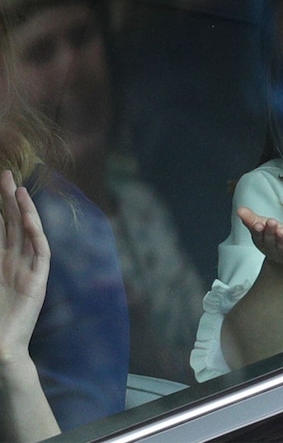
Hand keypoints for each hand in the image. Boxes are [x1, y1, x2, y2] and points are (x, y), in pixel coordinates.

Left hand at [0, 170, 50, 362]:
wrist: (0, 348)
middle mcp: (14, 261)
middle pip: (12, 224)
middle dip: (8, 200)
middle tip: (5, 174)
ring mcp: (28, 270)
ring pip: (27, 233)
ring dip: (22, 210)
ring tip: (17, 189)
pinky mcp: (38, 281)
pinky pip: (40, 252)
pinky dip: (35, 234)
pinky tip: (28, 218)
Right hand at [237, 207, 282, 270]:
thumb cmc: (278, 241)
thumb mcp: (265, 228)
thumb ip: (252, 220)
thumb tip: (239, 210)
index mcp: (265, 243)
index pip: (259, 237)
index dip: (258, 231)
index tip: (257, 224)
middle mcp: (276, 251)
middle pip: (271, 243)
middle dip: (270, 233)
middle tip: (271, 222)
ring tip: (282, 230)